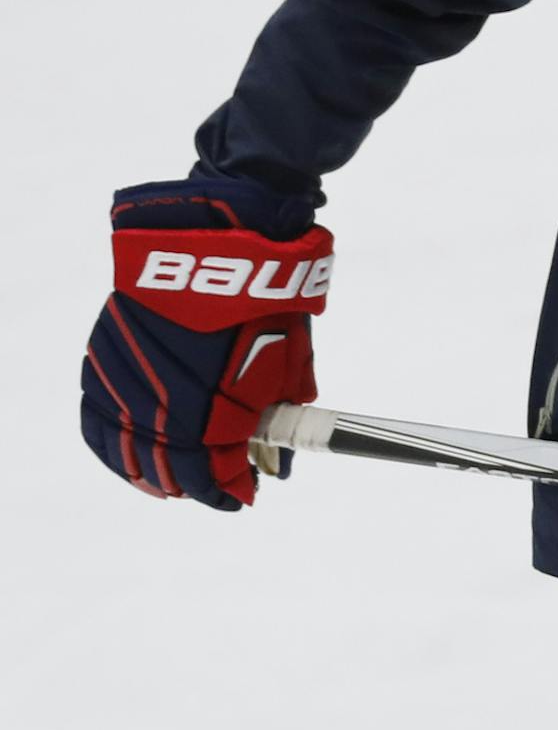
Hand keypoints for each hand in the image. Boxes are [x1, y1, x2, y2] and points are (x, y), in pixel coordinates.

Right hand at [80, 178, 333, 508]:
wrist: (218, 234)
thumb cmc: (263, 293)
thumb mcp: (288, 355)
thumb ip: (282, 408)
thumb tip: (285, 453)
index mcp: (212, 403)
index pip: (215, 468)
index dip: (231, 487)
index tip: (247, 496)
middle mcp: (161, 398)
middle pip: (169, 465)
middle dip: (196, 484)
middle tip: (216, 490)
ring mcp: (127, 377)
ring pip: (124, 446)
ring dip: (150, 471)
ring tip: (174, 482)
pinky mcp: (103, 355)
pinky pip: (97, 413)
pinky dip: (112, 439)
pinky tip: (130, 450)